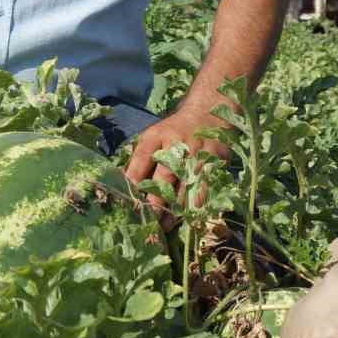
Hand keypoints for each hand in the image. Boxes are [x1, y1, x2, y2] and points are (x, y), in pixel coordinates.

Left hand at [123, 106, 228, 227]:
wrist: (207, 112)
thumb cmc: (173, 132)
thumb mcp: (152, 138)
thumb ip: (138, 160)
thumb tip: (121, 184)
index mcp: (156, 136)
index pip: (141, 158)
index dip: (134, 179)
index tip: (128, 200)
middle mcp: (177, 143)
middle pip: (166, 175)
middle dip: (157, 200)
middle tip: (150, 220)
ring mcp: (198, 152)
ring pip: (188, 184)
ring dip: (178, 207)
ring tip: (168, 225)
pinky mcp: (216, 159)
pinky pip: (208, 185)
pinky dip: (200, 202)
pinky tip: (192, 216)